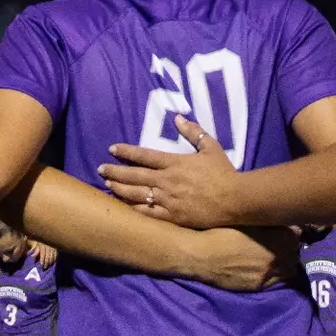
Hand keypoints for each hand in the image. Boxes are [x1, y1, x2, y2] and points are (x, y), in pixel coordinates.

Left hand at [30, 241, 58, 269]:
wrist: (50, 234)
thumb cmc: (42, 239)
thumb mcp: (38, 244)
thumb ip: (36, 250)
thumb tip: (32, 257)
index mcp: (43, 246)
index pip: (43, 255)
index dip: (42, 260)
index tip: (41, 265)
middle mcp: (48, 247)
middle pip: (48, 257)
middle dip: (46, 263)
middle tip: (45, 268)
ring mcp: (53, 247)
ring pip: (52, 257)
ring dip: (51, 262)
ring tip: (49, 266)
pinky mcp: (57, 248)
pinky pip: (56, 255)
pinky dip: (55, 259)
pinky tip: (53, 262)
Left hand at [100, 115, 239, 228]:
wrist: (235, 200)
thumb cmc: (223, 172)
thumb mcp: (210, 147)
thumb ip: (193, 132)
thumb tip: (177, 118)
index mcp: (175, 162)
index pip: (144, 155)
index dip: (126, 151)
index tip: (112, 149)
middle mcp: (167, 181)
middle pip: (134, 175)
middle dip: (115, 171)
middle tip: (100, 169)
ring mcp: (168, 200)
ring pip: (137, 194)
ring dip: (120, 189)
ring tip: (107, 186)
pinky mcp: (172, 217)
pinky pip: (148, 214)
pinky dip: (133, 209)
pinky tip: (123, 207)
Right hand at [184, 226, 299, 291]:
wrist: (201, 254)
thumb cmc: (221, 229)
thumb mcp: (247, 218)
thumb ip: (267, 219)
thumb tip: (279, 218)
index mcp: (281, 237)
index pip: (297, 234)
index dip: (289, 230)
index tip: (282, 228)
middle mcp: (280, 257)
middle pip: (295, 252)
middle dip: (288, 247)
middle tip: (278, 241)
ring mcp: (270, 273)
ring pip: (289, 269)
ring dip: (284, 262)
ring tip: (272, 256)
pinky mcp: (259, 286)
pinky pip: (276, 281)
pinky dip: (274, 274)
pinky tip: (263, 267)